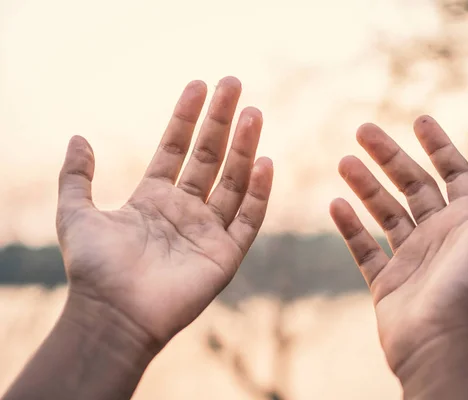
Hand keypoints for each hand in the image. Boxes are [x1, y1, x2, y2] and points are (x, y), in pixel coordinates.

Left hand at [56, 77, 272, 349]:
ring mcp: (208, 231)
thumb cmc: (93, 269)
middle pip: (209, 157)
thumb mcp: (75, 213)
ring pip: (232, 181)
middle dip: (221, 121)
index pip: (176, 148)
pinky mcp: (226, 255)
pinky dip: (257, 192)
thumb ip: (77, 176)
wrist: (112, 315)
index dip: (187, 118)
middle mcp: (185, 211)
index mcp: (154, 199)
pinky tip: (264, 162)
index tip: (199, 86)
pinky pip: (248, 219)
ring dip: (244, 147)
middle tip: (234, 84)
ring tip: (253, 113)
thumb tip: (79, 137)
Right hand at [330, 116, 467, 397]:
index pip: (453, 173)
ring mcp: (412, 259)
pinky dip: (350, 227)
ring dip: (365, 186)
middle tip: (362, 129)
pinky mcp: (387, 282)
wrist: (442, 341)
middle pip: (412, 186)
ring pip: (385, 213)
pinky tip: (335, 204)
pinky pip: (365, 248)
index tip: (418, 119)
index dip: (439, 145)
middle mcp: (441, 237)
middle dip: (389, 156)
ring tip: (344, 161)